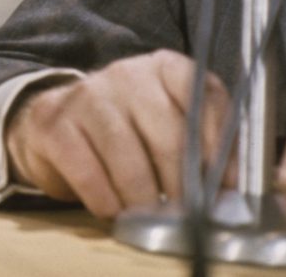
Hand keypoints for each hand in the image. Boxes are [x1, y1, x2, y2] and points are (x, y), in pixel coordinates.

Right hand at [5, 49, 232, 217]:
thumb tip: (232, 188)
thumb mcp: (170, 128)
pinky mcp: (53, 122)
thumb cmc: (128, 135)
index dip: (220, 146)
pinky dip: (104, 200)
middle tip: (186, 216)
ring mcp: (86, 94)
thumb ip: (204, 147)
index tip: (225, 188)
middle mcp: (126, 73)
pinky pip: (87, 172)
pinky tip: (111, 208)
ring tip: (147, 217)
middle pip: (168, 135)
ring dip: (143, 199)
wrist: (59, 130)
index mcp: (163, 68)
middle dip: (182, 187)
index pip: (203, 95)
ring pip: (128, 158)